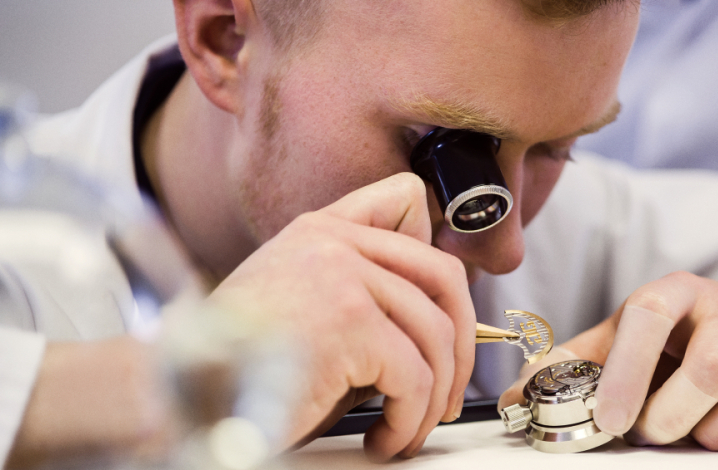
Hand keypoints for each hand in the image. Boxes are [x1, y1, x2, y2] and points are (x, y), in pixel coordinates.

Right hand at [209, 173, 475, 460]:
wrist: (185, 395)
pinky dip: (410, 419)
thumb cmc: (242, 366)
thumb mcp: (309, 308)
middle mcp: (333, 240)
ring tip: (409, 426)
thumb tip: (438, 327)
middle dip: (462, 343)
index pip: (408, 201)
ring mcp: (342, 275)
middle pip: (444, 276)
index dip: (436, 262)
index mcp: (322, 228)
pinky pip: (414, 376)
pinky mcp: (347, 321)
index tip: (444, 314)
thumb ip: (364, 295)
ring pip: (436, 335)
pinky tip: (386, 437)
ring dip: (433, 398)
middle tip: (450, 390)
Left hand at [500, 271, 717, 449]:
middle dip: (673, 416)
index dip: (628, 372)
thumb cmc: (664, 340)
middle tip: (651, 432)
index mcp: (673, 292)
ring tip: (694, 435)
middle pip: (711, 367)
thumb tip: (515, 401)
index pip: (650, 317)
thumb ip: (567, 369)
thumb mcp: (613, 343)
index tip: (610, 421)